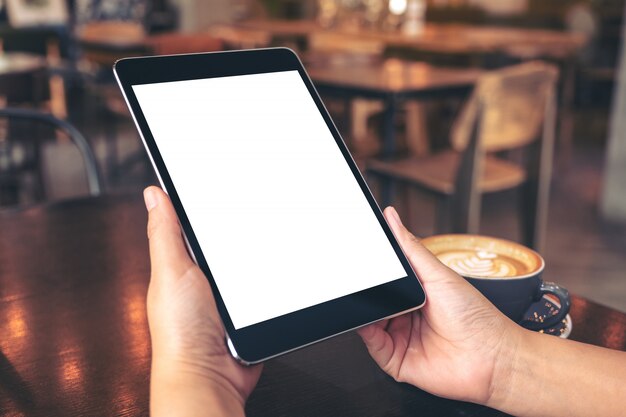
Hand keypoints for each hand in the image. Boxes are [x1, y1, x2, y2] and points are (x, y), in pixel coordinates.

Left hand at [144, 186, 261, 416]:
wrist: (211, 376)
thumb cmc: (181, 333)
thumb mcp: (171, 271)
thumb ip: (165, 233)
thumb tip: (153, 194)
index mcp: (181, 263)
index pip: (193, 222)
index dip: (205, 200)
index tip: (221, 178)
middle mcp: (205, 277)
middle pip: (228, 239)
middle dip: (241, 228)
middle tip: (256, 208)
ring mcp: (230, 294)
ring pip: (250, 260)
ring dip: (259, 256)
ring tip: (267, 244)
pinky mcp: (250, 310)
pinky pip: (266, 284)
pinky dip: (272, 279)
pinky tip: (275, 271)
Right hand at [358, 207, 520, 405]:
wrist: (492, 356)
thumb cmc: (475, 316)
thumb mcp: (438, 273)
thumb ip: (410, 247)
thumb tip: (391, 216)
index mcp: (414, 293)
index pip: (383, 280)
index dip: (371, 271)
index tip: (358, 255)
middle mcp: (404, 315)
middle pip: (374, 300)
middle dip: (366, 291)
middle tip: (358, 279)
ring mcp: (399, 338)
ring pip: (368, 321)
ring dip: (364, 310)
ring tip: (365, 298)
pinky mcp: (395, 360)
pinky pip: (372, 345)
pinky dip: (365, 332)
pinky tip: (367, 321)